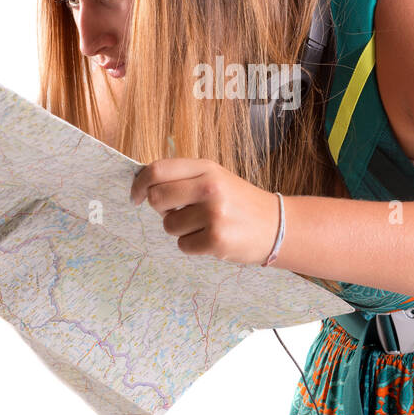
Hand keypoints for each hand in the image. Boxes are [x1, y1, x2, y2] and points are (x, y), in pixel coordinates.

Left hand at [129, 157, 280, 265]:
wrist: (277, 226)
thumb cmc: (240, 203)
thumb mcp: (216, 179)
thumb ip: (184, 178)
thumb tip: (144, 187)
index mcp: (206, 168)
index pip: (157, 170)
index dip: (139, 184)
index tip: (135, 196)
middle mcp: (209, 187)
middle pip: (157, 198)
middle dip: (161, 210)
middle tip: (179, 213)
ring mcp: (213, 214)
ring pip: (168, 225)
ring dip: (180, 230)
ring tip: (204, 226)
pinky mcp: (216, 240)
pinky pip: (183, 245)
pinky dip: (192, 245)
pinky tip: (211, 239)